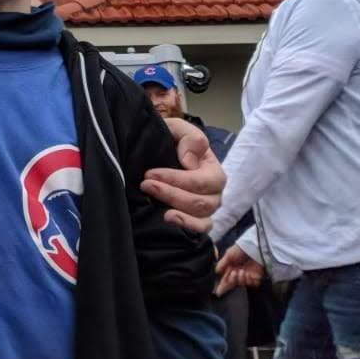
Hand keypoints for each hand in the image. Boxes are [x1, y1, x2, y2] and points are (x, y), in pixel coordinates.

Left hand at [140, 118, 225, 233]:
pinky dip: (188, 226)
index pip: (203, 181)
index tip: (149, 173)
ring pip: (201, 218)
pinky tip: (168, 219)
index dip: (176, 179)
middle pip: (202, 202)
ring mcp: (206, 208)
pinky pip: (201, 229)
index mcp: (212, 169)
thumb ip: (189, 137)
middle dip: (171, 194)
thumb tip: (190, 163)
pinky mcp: (196, 220)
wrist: (154, 152)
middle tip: (146, 185)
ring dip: (178, 212)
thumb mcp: (177, 129)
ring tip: (155, 205)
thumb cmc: (169, 141)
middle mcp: (214, 192)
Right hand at [214, 245, 264, 296]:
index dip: (222, 286)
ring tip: (241, 271)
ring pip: (241, 283)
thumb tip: (216, 272)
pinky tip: (248, 274)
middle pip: (233, 282)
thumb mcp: (229, 254)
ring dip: (240, 279)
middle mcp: (238, 272)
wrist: (255, 248)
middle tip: (233, 273)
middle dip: (232, 279)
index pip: (225, 279)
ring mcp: (247, 275)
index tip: (217, 292)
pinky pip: (252, 284)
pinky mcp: (257, 277)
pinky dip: (249, 280)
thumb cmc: (241, 249)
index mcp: (231, 267)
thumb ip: (222, 264)